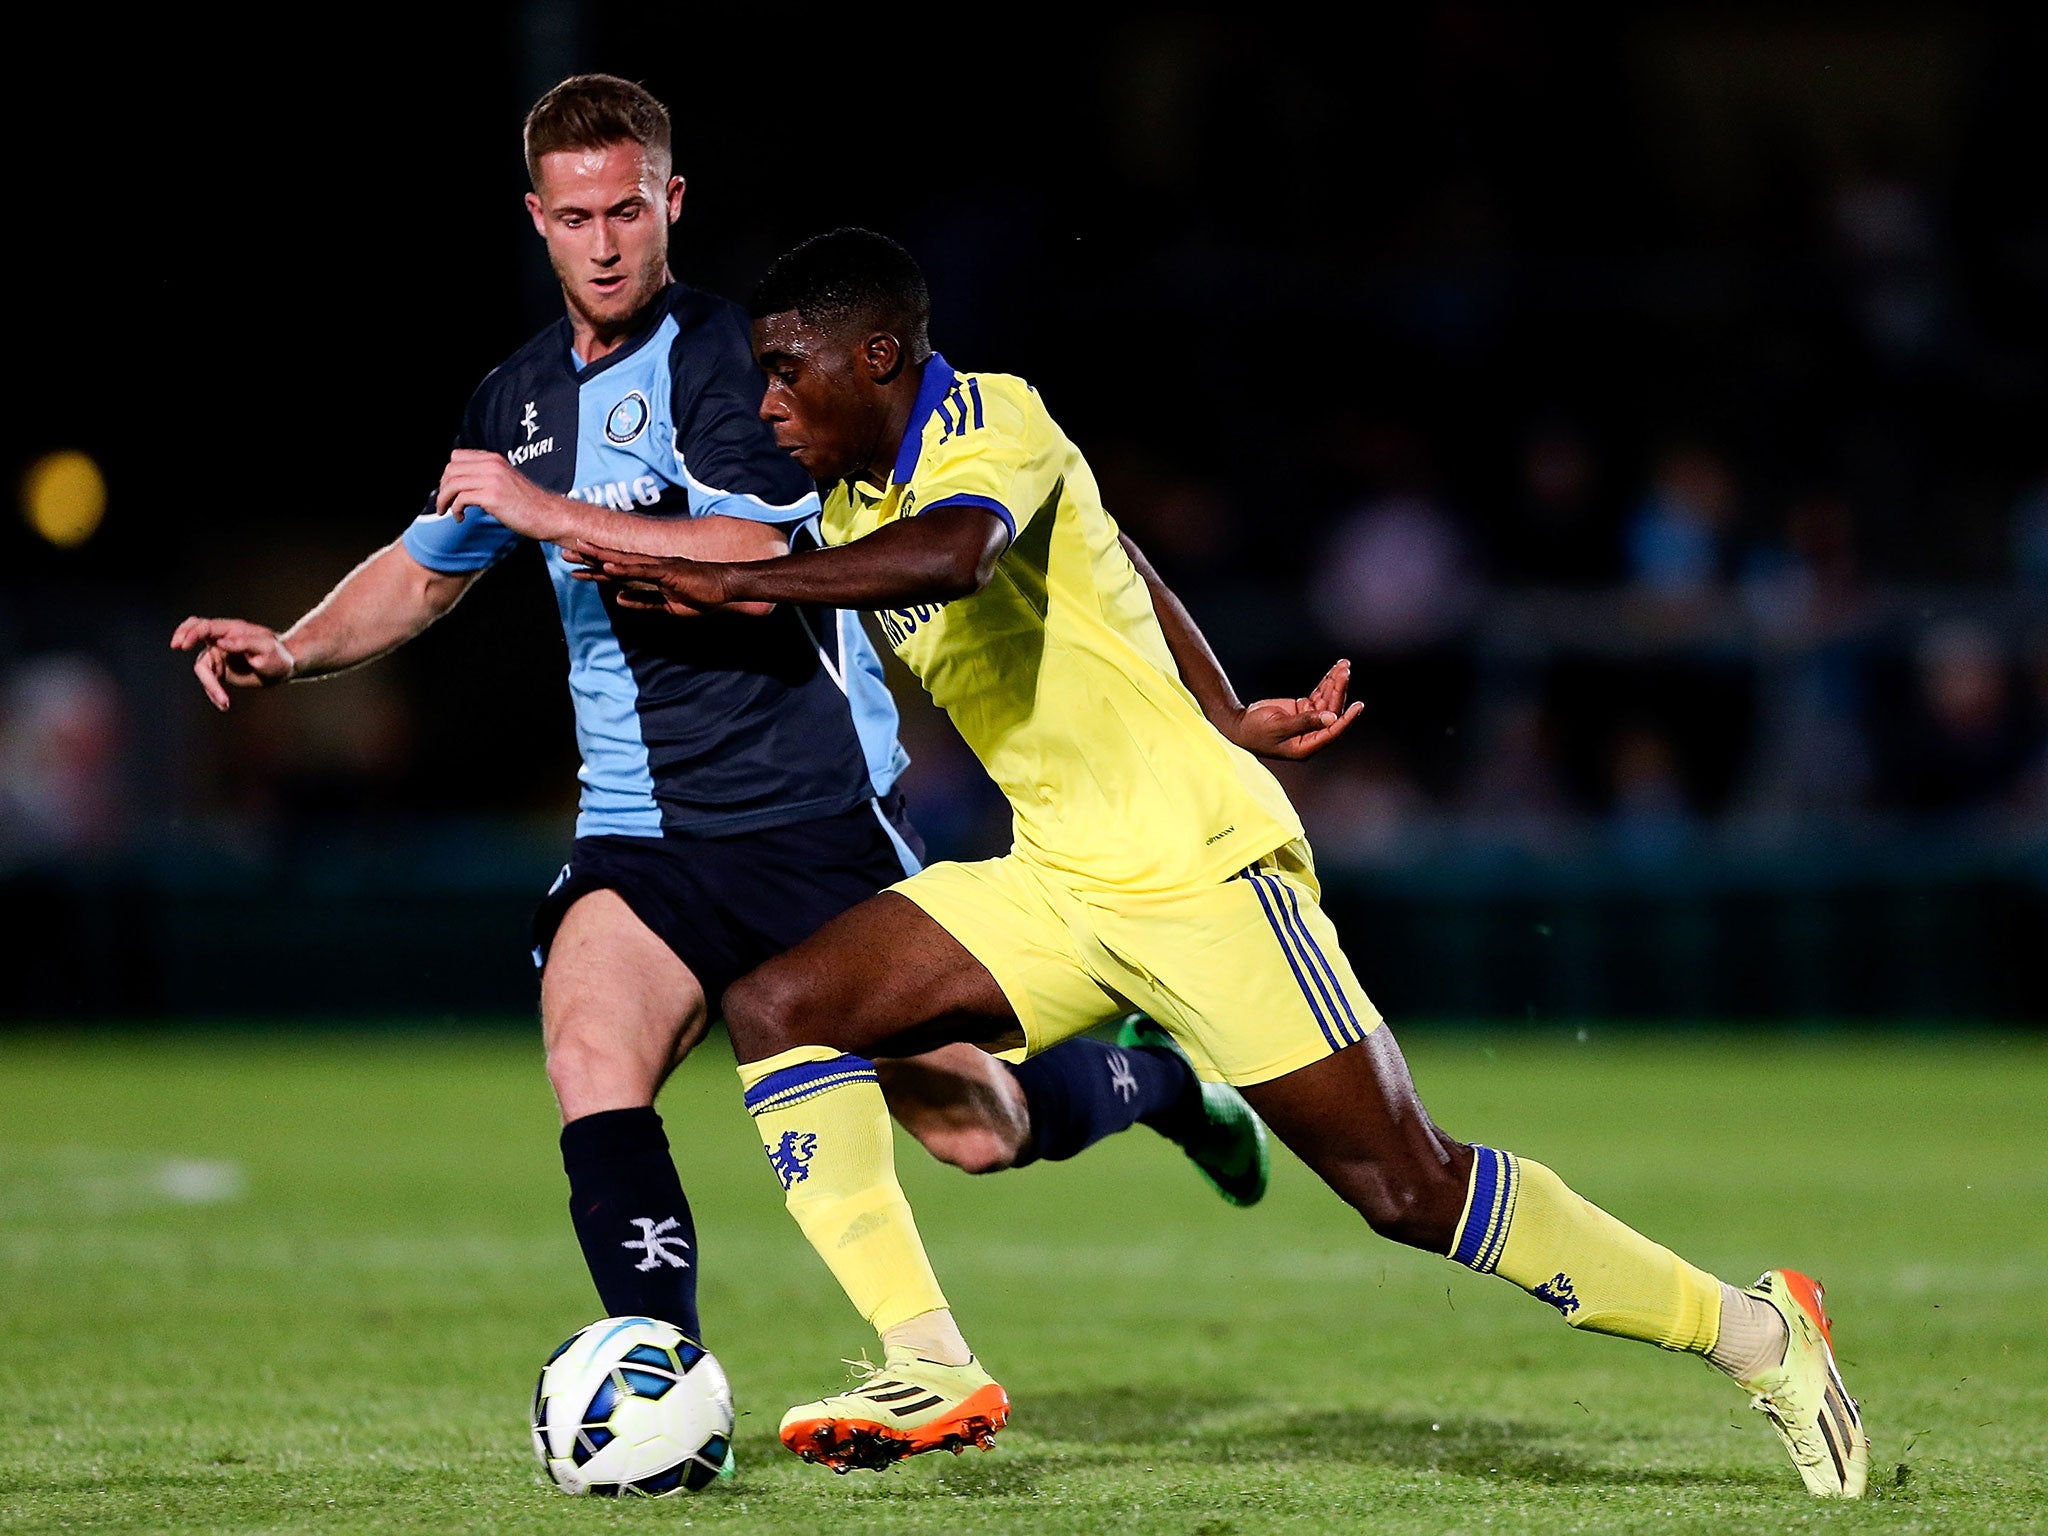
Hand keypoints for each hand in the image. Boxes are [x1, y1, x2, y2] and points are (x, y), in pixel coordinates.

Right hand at [170, 616, 296, 710]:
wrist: (284, 668)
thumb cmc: (278, 655)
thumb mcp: (265, 648)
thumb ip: (243, 644)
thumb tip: (221, 643)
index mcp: (231, 630)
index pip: (205, 627)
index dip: (192, 633)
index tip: (183, 645)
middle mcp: (221, 640)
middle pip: (194, 632)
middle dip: (183, 635)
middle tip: (176, 645)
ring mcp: (219, 655)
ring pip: (201, 665)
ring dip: (209, 685)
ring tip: (223, 701)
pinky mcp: (220, 670)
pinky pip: (209, 679)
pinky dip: (213, 691)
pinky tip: (224, 704)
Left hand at [434, 449, 562, 538]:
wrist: (548, 515)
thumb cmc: (529, 504)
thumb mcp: (506, 480)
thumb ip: (487, 476)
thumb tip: (464, 485)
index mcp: (494, 459)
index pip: (457, 457)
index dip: (448, 474)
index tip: (449, 489)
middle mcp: (491, 465)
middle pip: (450, 469)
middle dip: (442, 487)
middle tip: (445, 502)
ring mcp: (492, 480)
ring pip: (452, 483)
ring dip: (444, 499)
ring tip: (447, 511)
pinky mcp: (492, 496)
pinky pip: (461, 498)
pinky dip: (455, 509)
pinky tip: (461, 517)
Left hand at [563, 540, 731, 615]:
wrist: (725, 588)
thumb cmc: (701, 595)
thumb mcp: (667, 606)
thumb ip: (642, 602)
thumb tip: (619, 600)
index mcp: (650, 574)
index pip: (617, 571)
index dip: (595, 569)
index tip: (575, 567)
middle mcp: (651, 566)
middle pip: (614, 561)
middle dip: (589, 558)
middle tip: (565, 555)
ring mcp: (659, 567)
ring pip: (624, 561)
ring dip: (600, 557)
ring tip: (578, 551)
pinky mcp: (668, 572)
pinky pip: (642, 571)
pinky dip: (624, 569)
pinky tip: (607, 567)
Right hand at [1225, 658, 1362, 759]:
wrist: (1238, 725)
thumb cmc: (1255, 732)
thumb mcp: (1278, 726)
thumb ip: (1305, 722)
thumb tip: (1331, 718)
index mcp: (1306, 746)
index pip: (1332, 731)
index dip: (1346, 718)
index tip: (1358, 705)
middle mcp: (1311, 734)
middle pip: (1332, 711)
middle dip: (1339, 690)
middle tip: (1345, 671)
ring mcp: (1308, 721)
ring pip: (1327, 701)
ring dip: (1335, 683)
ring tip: (1343, 665)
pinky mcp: (1303, 710)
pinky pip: (1319, 695)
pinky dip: (1326, 683)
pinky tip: (1335, 670)